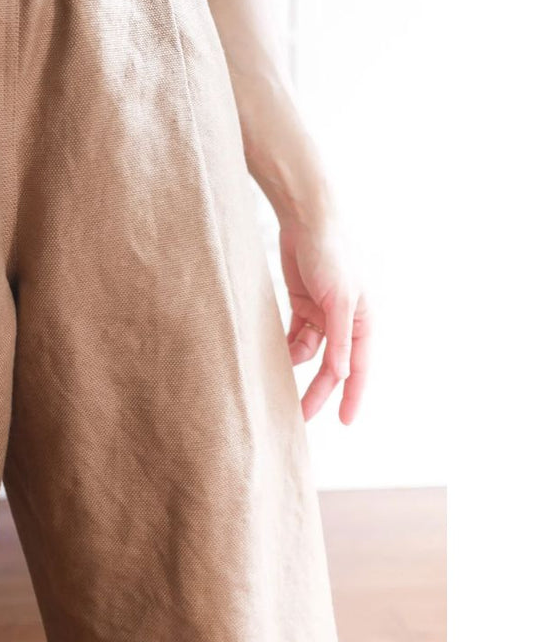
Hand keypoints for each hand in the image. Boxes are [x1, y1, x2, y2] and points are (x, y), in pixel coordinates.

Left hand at [278, 216, 372, 424]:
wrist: (307, 219)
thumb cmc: (331, 254)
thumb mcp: (339, 299)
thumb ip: (341, 338)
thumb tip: (343, 374)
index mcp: (365, 320)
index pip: (359, 367)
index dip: (352, 395)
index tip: (345, 422)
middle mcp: (347, 320)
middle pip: (333, 365)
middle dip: (318, 391)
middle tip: (299, 417)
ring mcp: (324, 312)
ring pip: (312, 352)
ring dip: (298, 368)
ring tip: (279, 388)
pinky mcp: (303, 302)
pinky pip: (296, 334)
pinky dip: (288, 347)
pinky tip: (275, 358)